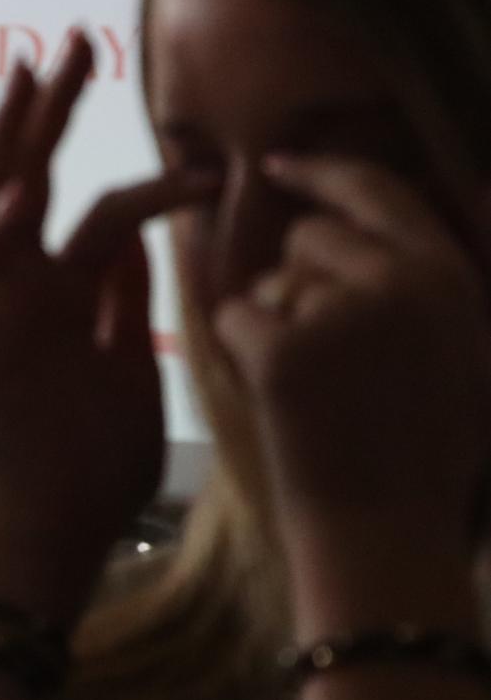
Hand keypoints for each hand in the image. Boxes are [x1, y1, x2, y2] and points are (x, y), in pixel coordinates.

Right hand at [0, 33, 216, 623]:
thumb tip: (133, 243)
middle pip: (22, 177)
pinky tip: (21, 192)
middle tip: (71, 40)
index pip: (82, 204)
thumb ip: (116, 304)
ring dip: (11, 140)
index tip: (186, 142)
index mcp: (49, 294)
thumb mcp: (119, 369)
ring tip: (32, 74)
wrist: (42, 537)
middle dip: (47, 109)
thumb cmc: (83, 466)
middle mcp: (12, 292)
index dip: (132, 166)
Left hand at [213, 154, 490, 576]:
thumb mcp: (466, 352)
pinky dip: (243, 355)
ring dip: (274, 325)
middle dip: (298, 284)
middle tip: (325, 363)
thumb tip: (448, 198)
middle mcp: (405, 280)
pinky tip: (283, 401)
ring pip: (270, 282)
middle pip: (310, 239)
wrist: (385, 536)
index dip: (325, 172)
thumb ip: (436, 281)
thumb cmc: (418, 458)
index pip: (380, 191)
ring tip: (318, 394)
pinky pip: (235, 318)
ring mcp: (345, 311)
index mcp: (450, 278)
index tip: (281, 164)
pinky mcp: (286, 347)